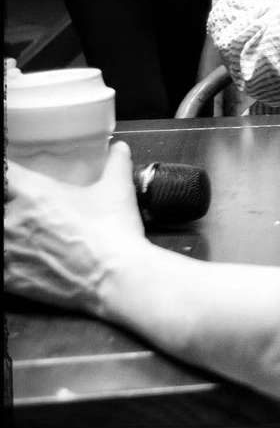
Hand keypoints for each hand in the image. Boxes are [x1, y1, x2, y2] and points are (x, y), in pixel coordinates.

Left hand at [4, 142, 145, 315]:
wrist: (116, 278)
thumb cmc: (113, 231)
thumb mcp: (118, 188)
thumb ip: (115, 162)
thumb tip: (119, 148)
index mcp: (34, 193)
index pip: (3, 171)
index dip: (8, 173)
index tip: (15, 177)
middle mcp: (13, 220)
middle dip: (8, 203)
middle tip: (21, 209)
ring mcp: (8, 252)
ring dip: (6, 232)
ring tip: (19, 235)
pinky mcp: (10, 279)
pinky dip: (6, 259)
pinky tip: (18, 258)